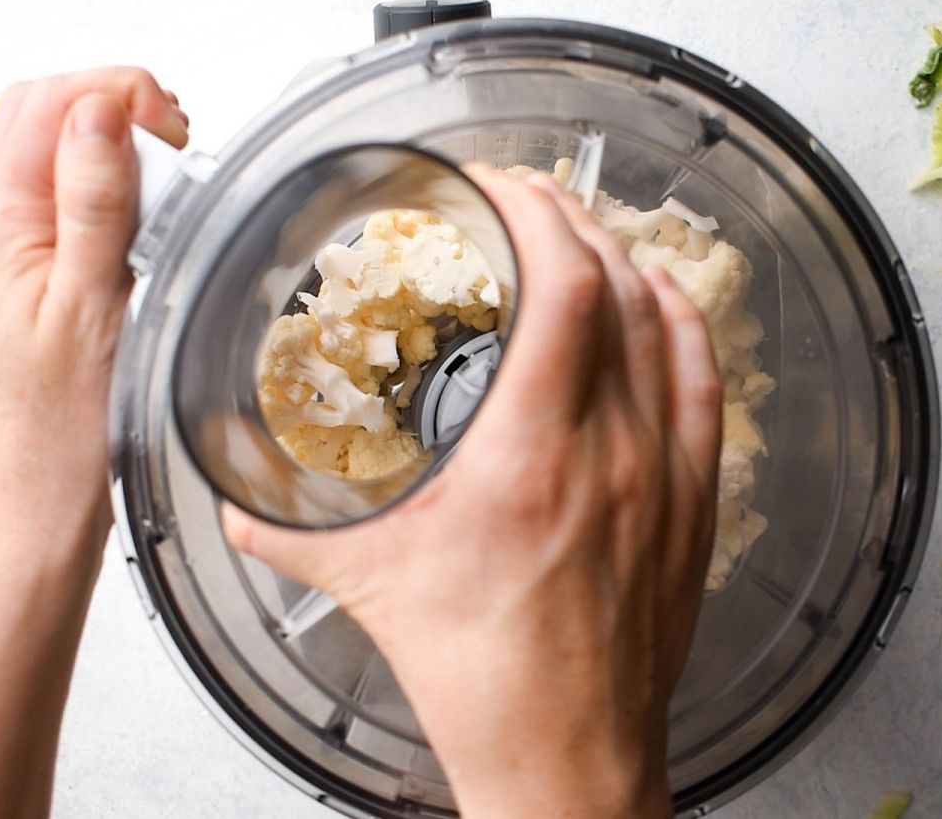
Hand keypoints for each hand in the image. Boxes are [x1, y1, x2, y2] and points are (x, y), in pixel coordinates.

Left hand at [0, 67, 187, 552]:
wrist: (43, 506)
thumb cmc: (65, 430)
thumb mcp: (89, 308)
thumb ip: (94, 206)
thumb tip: (101, 115)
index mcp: (3, 228)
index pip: (47, 106)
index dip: (115, 93)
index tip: (174, 127)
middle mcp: (0, 232)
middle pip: (41, 116)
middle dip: (112, 103)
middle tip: (175, 140)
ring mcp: (17, 255)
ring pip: (54, 154)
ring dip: (113, 143)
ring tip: (171, 175)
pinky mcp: (40, 280)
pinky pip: (68, 202)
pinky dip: (112, 188)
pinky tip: (151, 221)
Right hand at [224, 172, 722, 817]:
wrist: (566, 753)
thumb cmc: (486, 681)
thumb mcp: (369, 586)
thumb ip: (288, 533)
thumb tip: (237, 503)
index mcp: (528, 458)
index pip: (563, 286)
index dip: (535, 213)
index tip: (497, 188)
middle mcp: (611, 453)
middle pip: (615, 287)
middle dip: (568, 219)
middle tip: (522, 200)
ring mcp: (662, 474)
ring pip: (664, 325)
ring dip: (621, 259)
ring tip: (578, 233)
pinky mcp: (691, 502)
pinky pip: (704, 383)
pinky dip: (681, 323)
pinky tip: (660, 298)